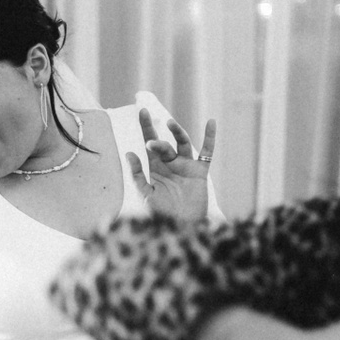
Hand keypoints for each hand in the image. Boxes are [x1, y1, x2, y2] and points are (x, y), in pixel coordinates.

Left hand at [125, 101, 216, 221]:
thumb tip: (129, 152)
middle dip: (156, 136)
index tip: (142, 111)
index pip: (149, 143)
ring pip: (183, 143)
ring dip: (177, 132)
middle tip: (148, 131)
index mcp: (155, 168)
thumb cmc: (161, 214)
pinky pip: (207, 152)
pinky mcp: (200, 171)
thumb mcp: (145, 194)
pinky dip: (210, 137)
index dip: (146, 127)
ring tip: (170, 123)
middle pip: (164, 143)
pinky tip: (211, 122)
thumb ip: (137, 175)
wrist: (181, 227)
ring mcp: (186, 166)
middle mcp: (170, 164)